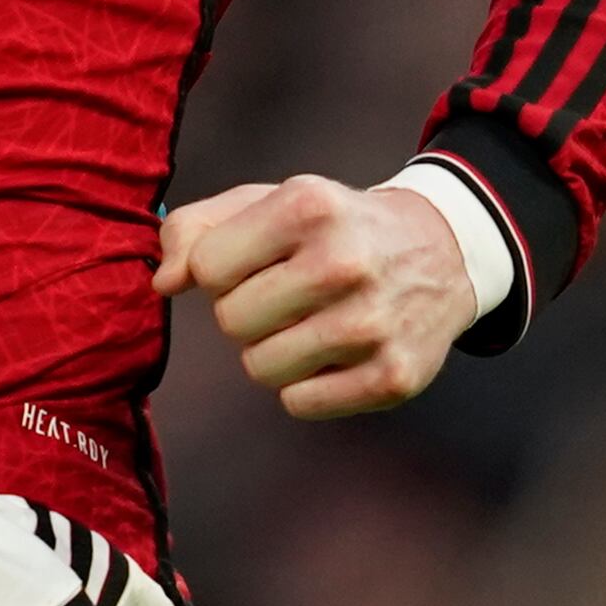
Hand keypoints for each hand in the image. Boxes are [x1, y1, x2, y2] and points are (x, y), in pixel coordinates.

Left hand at [151, 174, 475, 418]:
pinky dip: (304, 385)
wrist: (440, 250)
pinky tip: (332, 352)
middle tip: (282, 295)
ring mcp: (372, 324)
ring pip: (260, 368)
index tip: (252, 263)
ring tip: (306, 323)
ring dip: (271, 351)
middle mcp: (343, 263)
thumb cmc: (334, 226)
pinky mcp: (392, 377)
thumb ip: (199, 228)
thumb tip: (164, 282)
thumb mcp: (270, 201)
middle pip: (231, 321)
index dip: (219, 270)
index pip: (208, 267)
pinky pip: (299, 404)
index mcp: (307, 207)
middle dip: (244, 311)